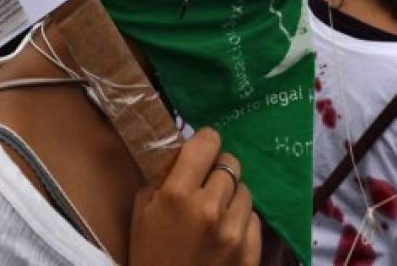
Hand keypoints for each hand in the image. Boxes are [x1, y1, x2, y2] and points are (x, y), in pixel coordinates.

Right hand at [128, 128, 260, 265]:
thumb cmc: (149, 255)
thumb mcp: (142, 212)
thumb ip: (162, 178)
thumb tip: (183, 154)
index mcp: (178, 194)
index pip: (207, 143)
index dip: (205, 141)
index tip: (202, 148)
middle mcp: (210, 208)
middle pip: (230, 164)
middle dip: (218, 169)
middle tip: (206, 183)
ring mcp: (234, 232)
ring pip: (245, 191)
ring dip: (231, 196)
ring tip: (216, 212)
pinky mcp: (251, 253)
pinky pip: (254, 218)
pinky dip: (242, 220)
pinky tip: (225, 233)